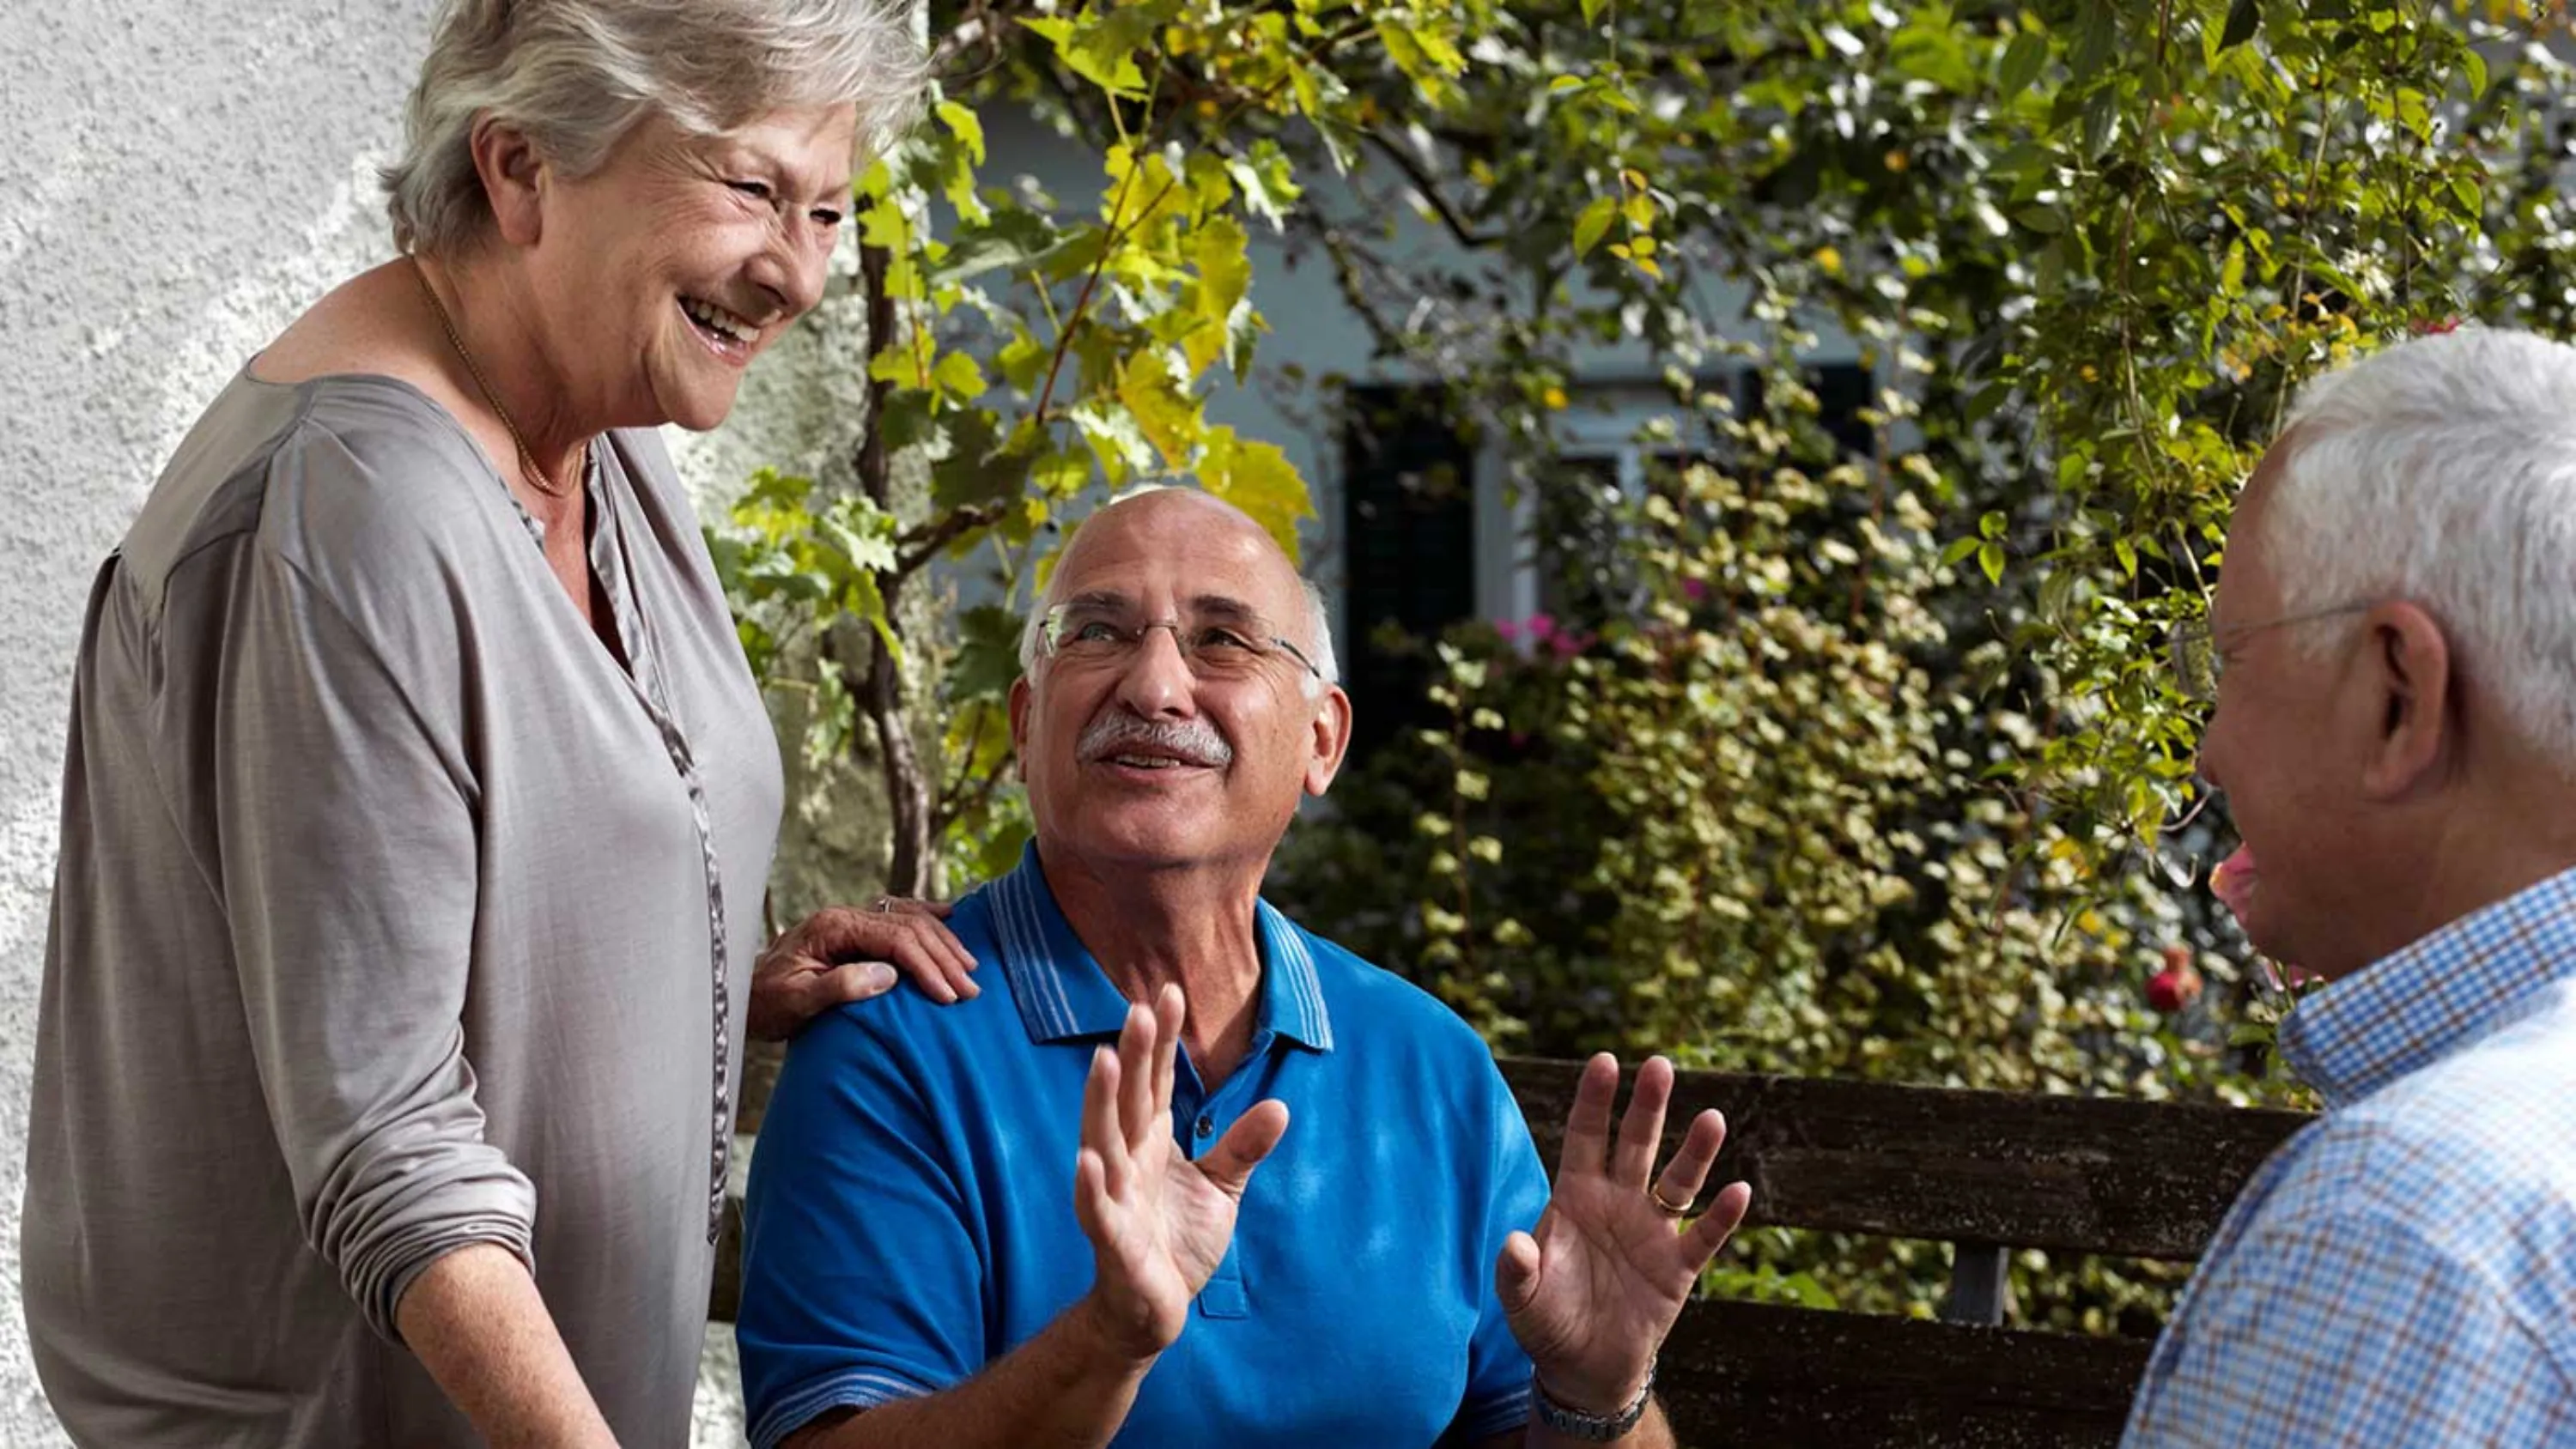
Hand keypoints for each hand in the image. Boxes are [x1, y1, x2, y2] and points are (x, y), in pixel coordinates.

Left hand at [748, 897, 978, 1039]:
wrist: (743, 995)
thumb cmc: (767, 1003)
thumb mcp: (797, 1002)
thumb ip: (840, 986)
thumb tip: (889, 975)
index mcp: (833, 928)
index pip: (894, 938)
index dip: (926, 965)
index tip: (948, 994)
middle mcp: (845, 916)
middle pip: (909, 925)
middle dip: (944, 956)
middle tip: (971, 988)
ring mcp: (851, 919)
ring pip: (910, 917)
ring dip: (943, 941)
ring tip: (970, 967)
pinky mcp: (855, 930)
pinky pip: (899, 914)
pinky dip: (928, 917)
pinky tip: (950, 917)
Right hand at [1071, 984, 1290, 1361]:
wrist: (1155, 1310)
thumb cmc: (1178, 1241)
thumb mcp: (1221, 1188)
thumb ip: (1242, 1147)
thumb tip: (1280, 1105)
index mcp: (1151, 1142)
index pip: (1157, 1082)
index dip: (1161, 1040)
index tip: (1168, 993)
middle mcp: (1128, 1160)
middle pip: (1131, 1100)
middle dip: (1135, 1055)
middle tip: (1139, 1007)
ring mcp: (1116, 1197)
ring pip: (1104, 1141)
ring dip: (1102, 1102)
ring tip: (1105, 1059)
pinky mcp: (1113, 1241)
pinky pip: (1097, 1210)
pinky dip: (1091, 1186)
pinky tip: (1086, 1160)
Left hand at [1498, 1054, 1750, 1413]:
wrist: (1584, 1369)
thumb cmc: (1547, 1322)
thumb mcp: (1522, 1300)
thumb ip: (1516, 1270)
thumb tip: (1514, 1242)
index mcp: (1576, 1197)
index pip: (1586, 1136)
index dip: (1595, 1099)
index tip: (1606, 1060)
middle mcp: (1618, 1202)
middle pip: (1636, 1144)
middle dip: (1647, 1106)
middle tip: (1661, 1064)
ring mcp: (1651, 1231)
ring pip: (1677, 1180)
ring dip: (1695, 1151)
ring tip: (1712, 1117)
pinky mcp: (1678, 1267)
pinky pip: (1704, 1235)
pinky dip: (1722, 1216)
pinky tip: (1739, 1190)